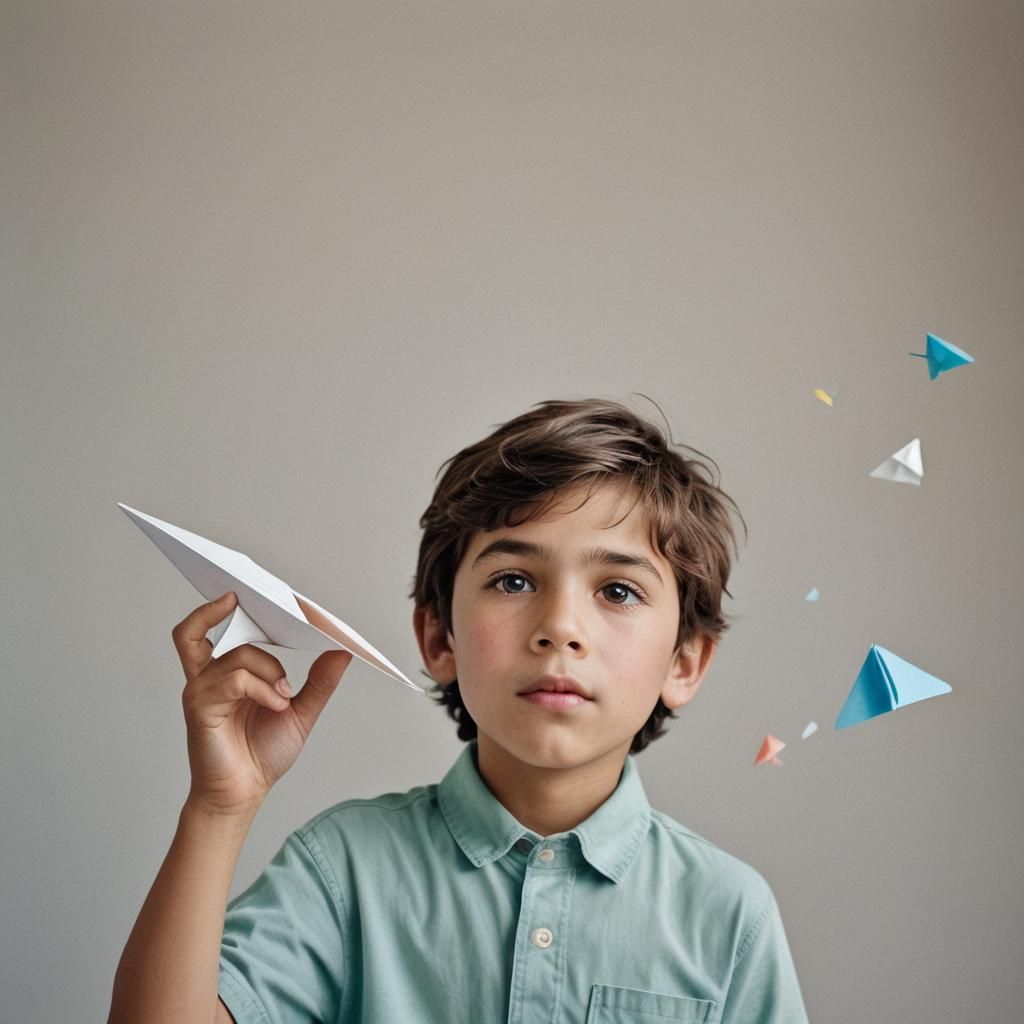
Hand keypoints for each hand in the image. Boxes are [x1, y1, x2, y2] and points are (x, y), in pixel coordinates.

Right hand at [172, 592, 352, 816]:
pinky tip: (276, 704)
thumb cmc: (262, 755)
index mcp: (225, 672)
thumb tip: (341, 650)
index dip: (222, 605)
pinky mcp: (201, 707)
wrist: (244, 795)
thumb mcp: (300, 711)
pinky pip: (234, 679)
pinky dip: (262, 687)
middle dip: (236, 610)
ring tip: (283, 694)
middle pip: (206, 625)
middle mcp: (207, 676)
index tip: (257, 591)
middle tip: (264, 604)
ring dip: (270, 669)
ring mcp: (202, 690)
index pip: (209, 625)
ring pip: (238, 654)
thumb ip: (319, 681)